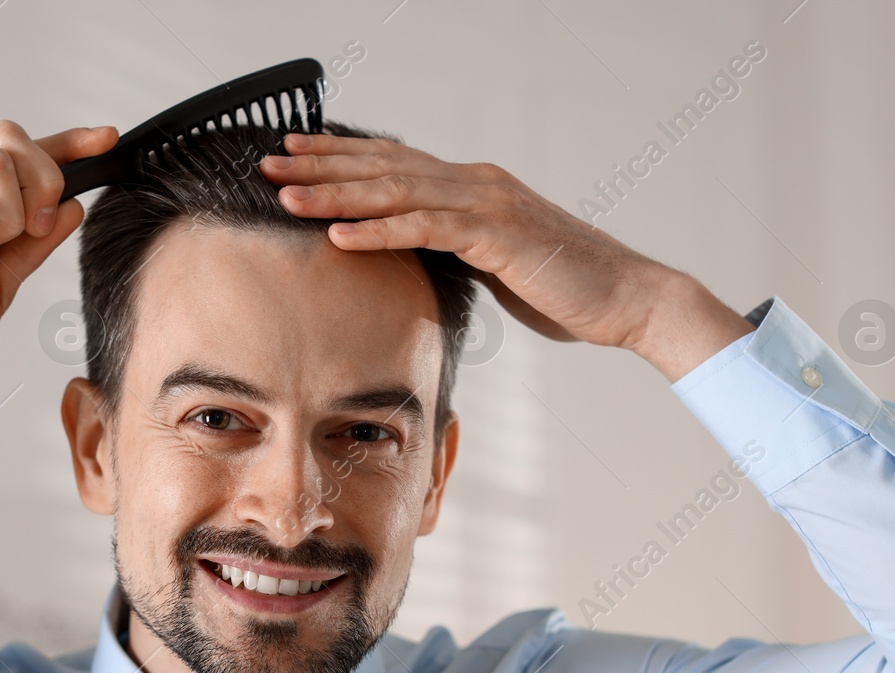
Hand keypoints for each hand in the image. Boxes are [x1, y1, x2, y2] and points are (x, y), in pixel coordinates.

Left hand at [257, 132, 750, 379]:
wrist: (625, 296)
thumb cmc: (563, 286)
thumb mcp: (494, 264)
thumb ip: (455, 250)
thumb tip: (416, 258)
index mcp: (471, 187)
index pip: (392, 164)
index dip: (339, 158)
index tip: (293, 155)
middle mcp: (474, 183)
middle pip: (382, 168)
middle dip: (321, 166)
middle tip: (269, 163)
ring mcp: (486, 204)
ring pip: (396, 192)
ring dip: (336, 194)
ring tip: (287, 196)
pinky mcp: (497, 235)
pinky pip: (426, 229)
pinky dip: (379, 231)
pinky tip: (339, 235)